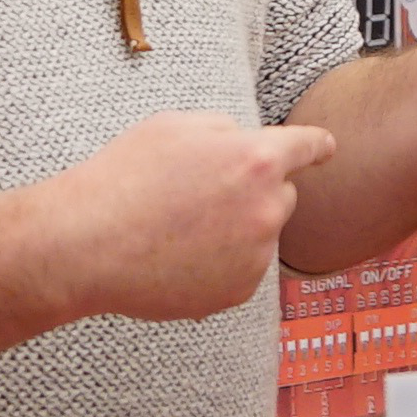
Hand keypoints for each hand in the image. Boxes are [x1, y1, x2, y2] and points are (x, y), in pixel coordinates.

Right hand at [39, 110, 338, 321]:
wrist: (89, 245)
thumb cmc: (125, 178)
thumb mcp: (175, 125)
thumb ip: (226, 131)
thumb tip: (245, 144)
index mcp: (257, 160)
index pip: (308, 146)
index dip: (317, 145)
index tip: (327, 148)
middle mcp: (267, 209)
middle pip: (282, 195)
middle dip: (255, 192)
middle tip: (201, 196)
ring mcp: (255, 255)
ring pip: (259, 235)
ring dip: (236, 229)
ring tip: (178, 228)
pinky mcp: (238, 291)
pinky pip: (241, 269)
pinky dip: (220, 263)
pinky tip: (177, 256)